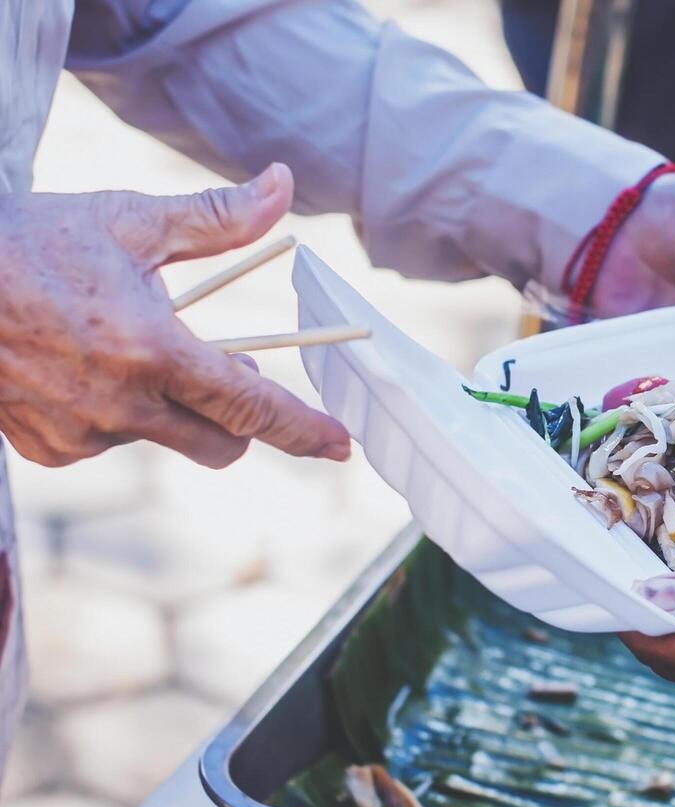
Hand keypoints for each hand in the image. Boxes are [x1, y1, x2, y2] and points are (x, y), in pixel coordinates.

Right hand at [0, 165, 349, 467]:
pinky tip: (83, 369)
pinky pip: (108, 443)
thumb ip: (217, 219)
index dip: (304, 430)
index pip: (252, 408)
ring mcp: (81, 435)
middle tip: (230, 372)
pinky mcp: (48, 450)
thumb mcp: (129, 220)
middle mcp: (121, 405)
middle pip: (221, 444)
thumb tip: (282, 187)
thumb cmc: (32, 242)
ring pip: (163, 437)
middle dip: (239, 420)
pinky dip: (115, 414)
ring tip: (129, 348)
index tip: (340, 446)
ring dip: (169, 408)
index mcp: (153, 352)